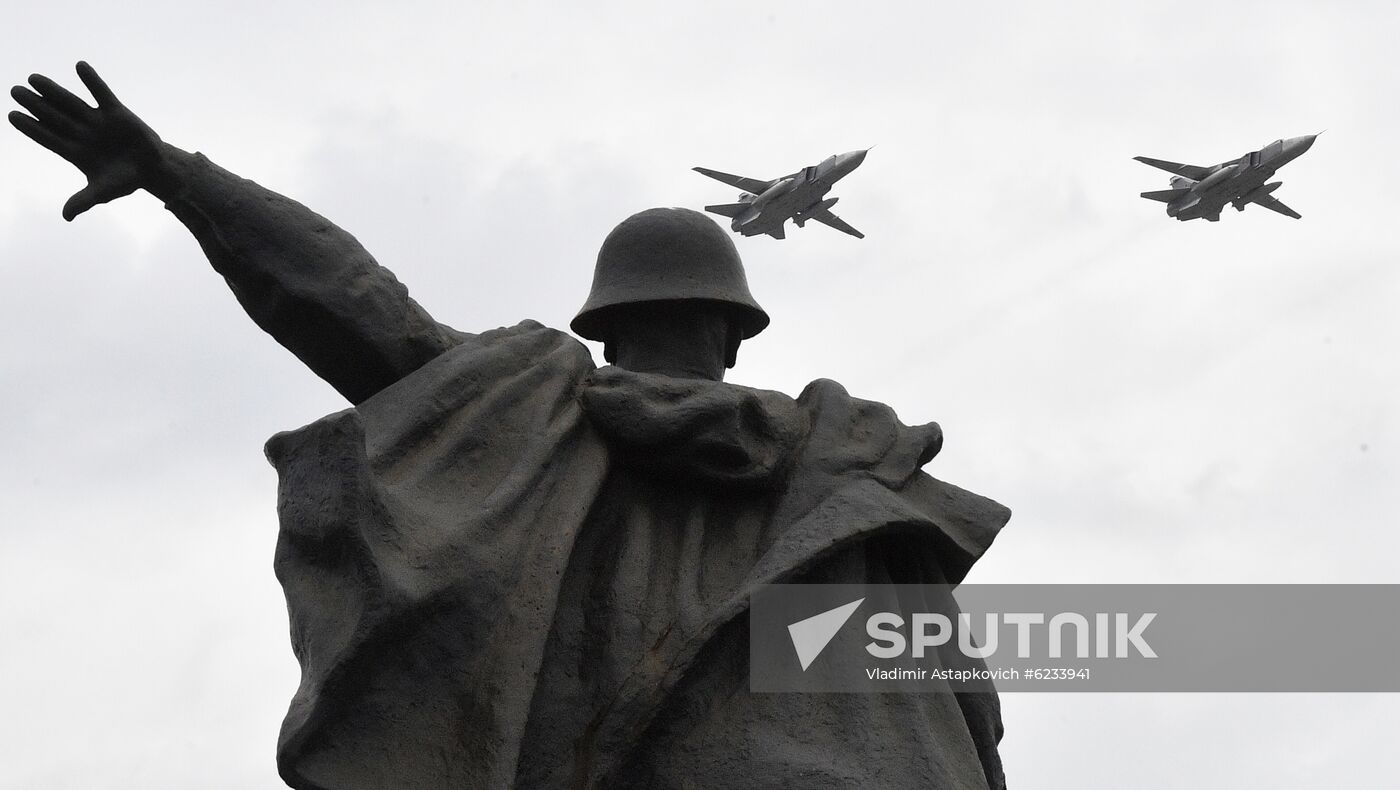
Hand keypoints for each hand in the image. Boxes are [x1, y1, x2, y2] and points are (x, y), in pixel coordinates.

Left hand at [9, 62, 165, 220]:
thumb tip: (66, 215)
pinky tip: (79, 66)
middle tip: (15, 91)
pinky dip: (92, 80)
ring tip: (33, 78)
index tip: (12, 116)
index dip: (31, 127)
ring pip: (71, 102)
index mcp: (74, 151)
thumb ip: (84, 200)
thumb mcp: (104, 192)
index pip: (47, 137)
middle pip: (53, 116)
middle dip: (35, 104)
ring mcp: (97, 120)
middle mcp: (81, 132)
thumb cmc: (125, 180)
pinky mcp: (116, 111)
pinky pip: (102, 93)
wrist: (153, 169)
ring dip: (53, 91)